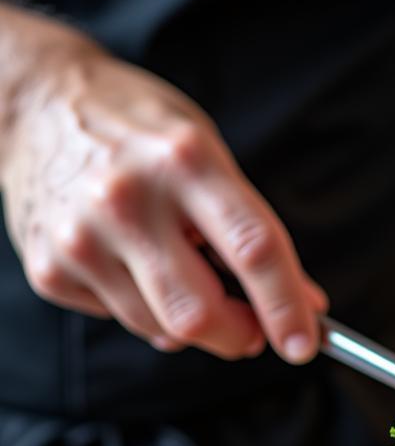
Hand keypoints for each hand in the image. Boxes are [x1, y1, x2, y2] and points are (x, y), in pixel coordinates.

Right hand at [0, 23, 324, 360]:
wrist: (38, 103)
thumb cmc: (139, 132)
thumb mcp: (208, 155)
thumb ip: (253, 231)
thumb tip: (303, 300)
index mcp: (185, 161)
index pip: (253, 249)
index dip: (286, 305)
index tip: (304, 342)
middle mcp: (128, 199)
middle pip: (200, 312)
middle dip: (239, 335)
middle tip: (252, 331)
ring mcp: (82, 237)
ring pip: (162, 328)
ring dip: (191, 323)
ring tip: (182, 275)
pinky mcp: (50, 267)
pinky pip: (120, 320)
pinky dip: (143, 310)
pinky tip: (134, 265)